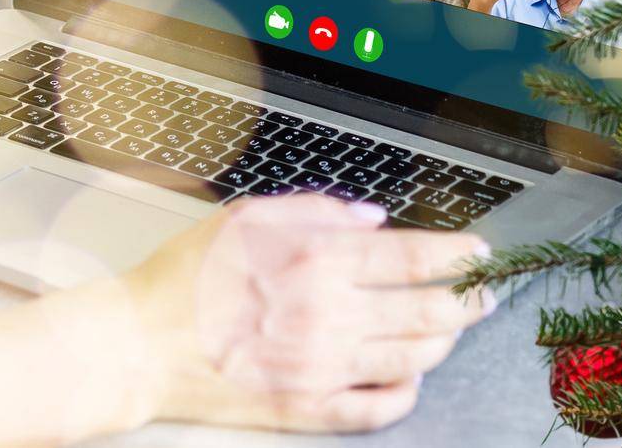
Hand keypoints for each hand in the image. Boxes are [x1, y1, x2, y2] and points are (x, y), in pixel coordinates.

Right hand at [127, 194, 493, 432]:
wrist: (138, 345)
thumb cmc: (185, 278)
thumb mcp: (246, 218)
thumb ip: (316, 210)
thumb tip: (372, 218)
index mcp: (316, 261)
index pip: (413, 258)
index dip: (458, 254)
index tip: (481, 252)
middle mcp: (329, 316)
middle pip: (426, 311)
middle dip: (466, 301)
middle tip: (483, 294)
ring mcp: (322, 368)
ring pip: (412, 359)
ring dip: (442, 342)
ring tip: (450, 329)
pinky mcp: (307, 408)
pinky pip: (376, 409)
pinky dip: (404, 394)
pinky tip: (409, 379)